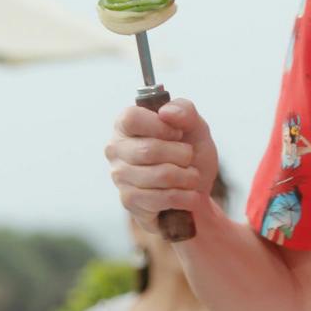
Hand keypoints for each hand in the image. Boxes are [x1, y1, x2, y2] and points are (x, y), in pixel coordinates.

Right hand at [107, 98, 220, 232]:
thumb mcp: (195, 127)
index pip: (131, 118)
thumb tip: (166, 112)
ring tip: (192, 176)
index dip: (161, 126)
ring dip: (188, 177)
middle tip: (189, 157)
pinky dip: (186, 196)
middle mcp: (116, 149)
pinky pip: (162, 198)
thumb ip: (184, 110)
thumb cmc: (189, 154)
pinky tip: (190, 194)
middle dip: (182, 155)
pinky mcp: (129, 200)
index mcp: (126, 124)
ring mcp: (119, 176)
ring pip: (160, 176)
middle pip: (149, 150)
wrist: (195, 190)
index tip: (178, 133)